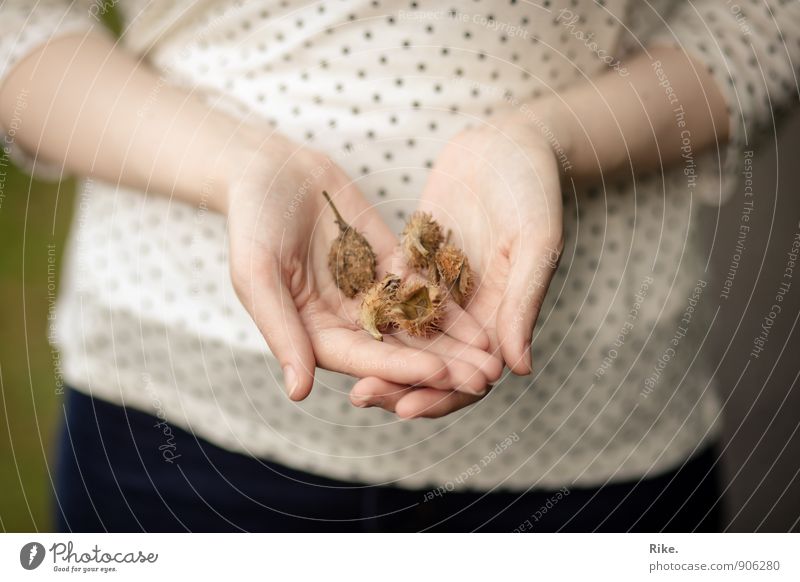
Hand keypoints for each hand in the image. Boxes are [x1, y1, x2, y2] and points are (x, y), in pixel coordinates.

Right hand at [224, 132, 501, 400]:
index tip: (440, 375)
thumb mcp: (257, 274)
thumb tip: (298, 392)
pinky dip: (449, 301)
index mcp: (312, 332)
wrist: (269, 169)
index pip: (363, 359)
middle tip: (483, 379)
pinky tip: (481, 312)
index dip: (401, 368)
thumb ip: (281, 331)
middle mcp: (345, 320)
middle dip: (441, 366)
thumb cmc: (251, 220)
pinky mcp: (387, 264)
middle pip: (398, 351)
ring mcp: (368, 293)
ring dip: (453, 342)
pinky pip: (420, 286)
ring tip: (492, 354)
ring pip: (416, 324)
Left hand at [351, 113, 563, 417]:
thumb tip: (518, 369)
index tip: (408, 408)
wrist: (510, 142)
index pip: (469, 373)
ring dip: (380, 354)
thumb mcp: (534, 242)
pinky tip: (339, 320)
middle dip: (398, 383)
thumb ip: (522, 302)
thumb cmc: (533, 190)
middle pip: (430, 360)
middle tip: (361, 397)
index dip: (441, 395)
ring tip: (345, 371)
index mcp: (501, 316)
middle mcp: (468, 310)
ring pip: (406, 332)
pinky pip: (390, 291)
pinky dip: (372, 309)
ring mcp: (439, 285)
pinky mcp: (415, 259)